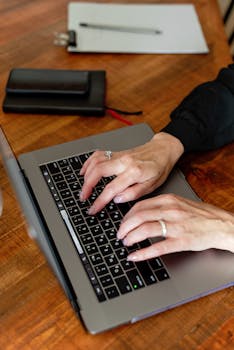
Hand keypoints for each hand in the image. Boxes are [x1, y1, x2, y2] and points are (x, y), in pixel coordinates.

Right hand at [80, 132, 183, 213]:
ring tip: (84, 188)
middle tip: (83, 198)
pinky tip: (85, 172)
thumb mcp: (152, 185)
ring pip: (96, 161)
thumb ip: (134, 193)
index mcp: (134, 172)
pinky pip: (98, 154)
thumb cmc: (160, 168)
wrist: (163, 149)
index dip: (100, 200)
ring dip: (86, 175)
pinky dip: (89, 163)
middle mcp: (125, 161)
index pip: (112, 188)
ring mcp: (119, 155)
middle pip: (98, 171)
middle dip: (87, 186)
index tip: (93, 209)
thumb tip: (117, 199)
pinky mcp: (117, 152)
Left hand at [117, 194, 233, 260]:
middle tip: (119, 234)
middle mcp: (170, 210)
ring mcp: (175, 226)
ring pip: (145, 230)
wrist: (222, 225)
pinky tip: (134, 256)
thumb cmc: (202, 215)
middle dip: (125, 227)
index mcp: (168, 200)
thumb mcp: (180, 203)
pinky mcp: (181, 241)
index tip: (123, 222)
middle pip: (138, 217)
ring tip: (125, 243)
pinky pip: (157, 247)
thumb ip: (162, 206)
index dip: (127, 216)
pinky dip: (142, 253)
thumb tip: (143, 212)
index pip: (140, 206)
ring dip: (131, 237)